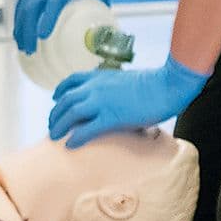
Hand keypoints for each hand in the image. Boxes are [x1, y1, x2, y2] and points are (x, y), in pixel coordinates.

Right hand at [15, 0, 110, 54]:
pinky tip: (19, 30)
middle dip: (28, 32)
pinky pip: (22, 1)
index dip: (47, 19)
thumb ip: (100, 6)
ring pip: (23, 7)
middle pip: (32, 9)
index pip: (53, 2)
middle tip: (30, 51)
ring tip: (22, 47)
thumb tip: (105, 30)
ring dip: (20, 27)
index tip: (43, 36)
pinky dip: (19, 17)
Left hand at [47, 57, 207, 147]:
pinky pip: (87, 129)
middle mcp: (96, 87)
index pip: (71, 81)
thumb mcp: (126, 80)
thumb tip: (113, 100)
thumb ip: (113, 88)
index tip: (55, 98)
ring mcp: (102, 102)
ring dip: (59, 125)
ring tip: (54, 136)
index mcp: (100, 76)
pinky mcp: (112, 117)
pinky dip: (76, 137)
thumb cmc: (154, 84)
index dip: (60, 91)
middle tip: (52, 125)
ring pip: (71, 114)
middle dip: (55, 113)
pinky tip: (71, 144)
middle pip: (66, 100)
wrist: (167, 85)